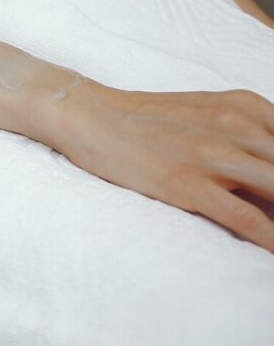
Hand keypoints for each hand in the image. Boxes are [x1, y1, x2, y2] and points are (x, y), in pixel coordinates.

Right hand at [54, 82, 273, 250]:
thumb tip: (266, 178)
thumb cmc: (146, 119)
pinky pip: (248, 218)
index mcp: (246, 106)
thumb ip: (247, 136)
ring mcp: (214, 155)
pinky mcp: (188, 182)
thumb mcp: (207, 112)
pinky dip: (272, 239)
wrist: (91, 115)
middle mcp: (239, 126)